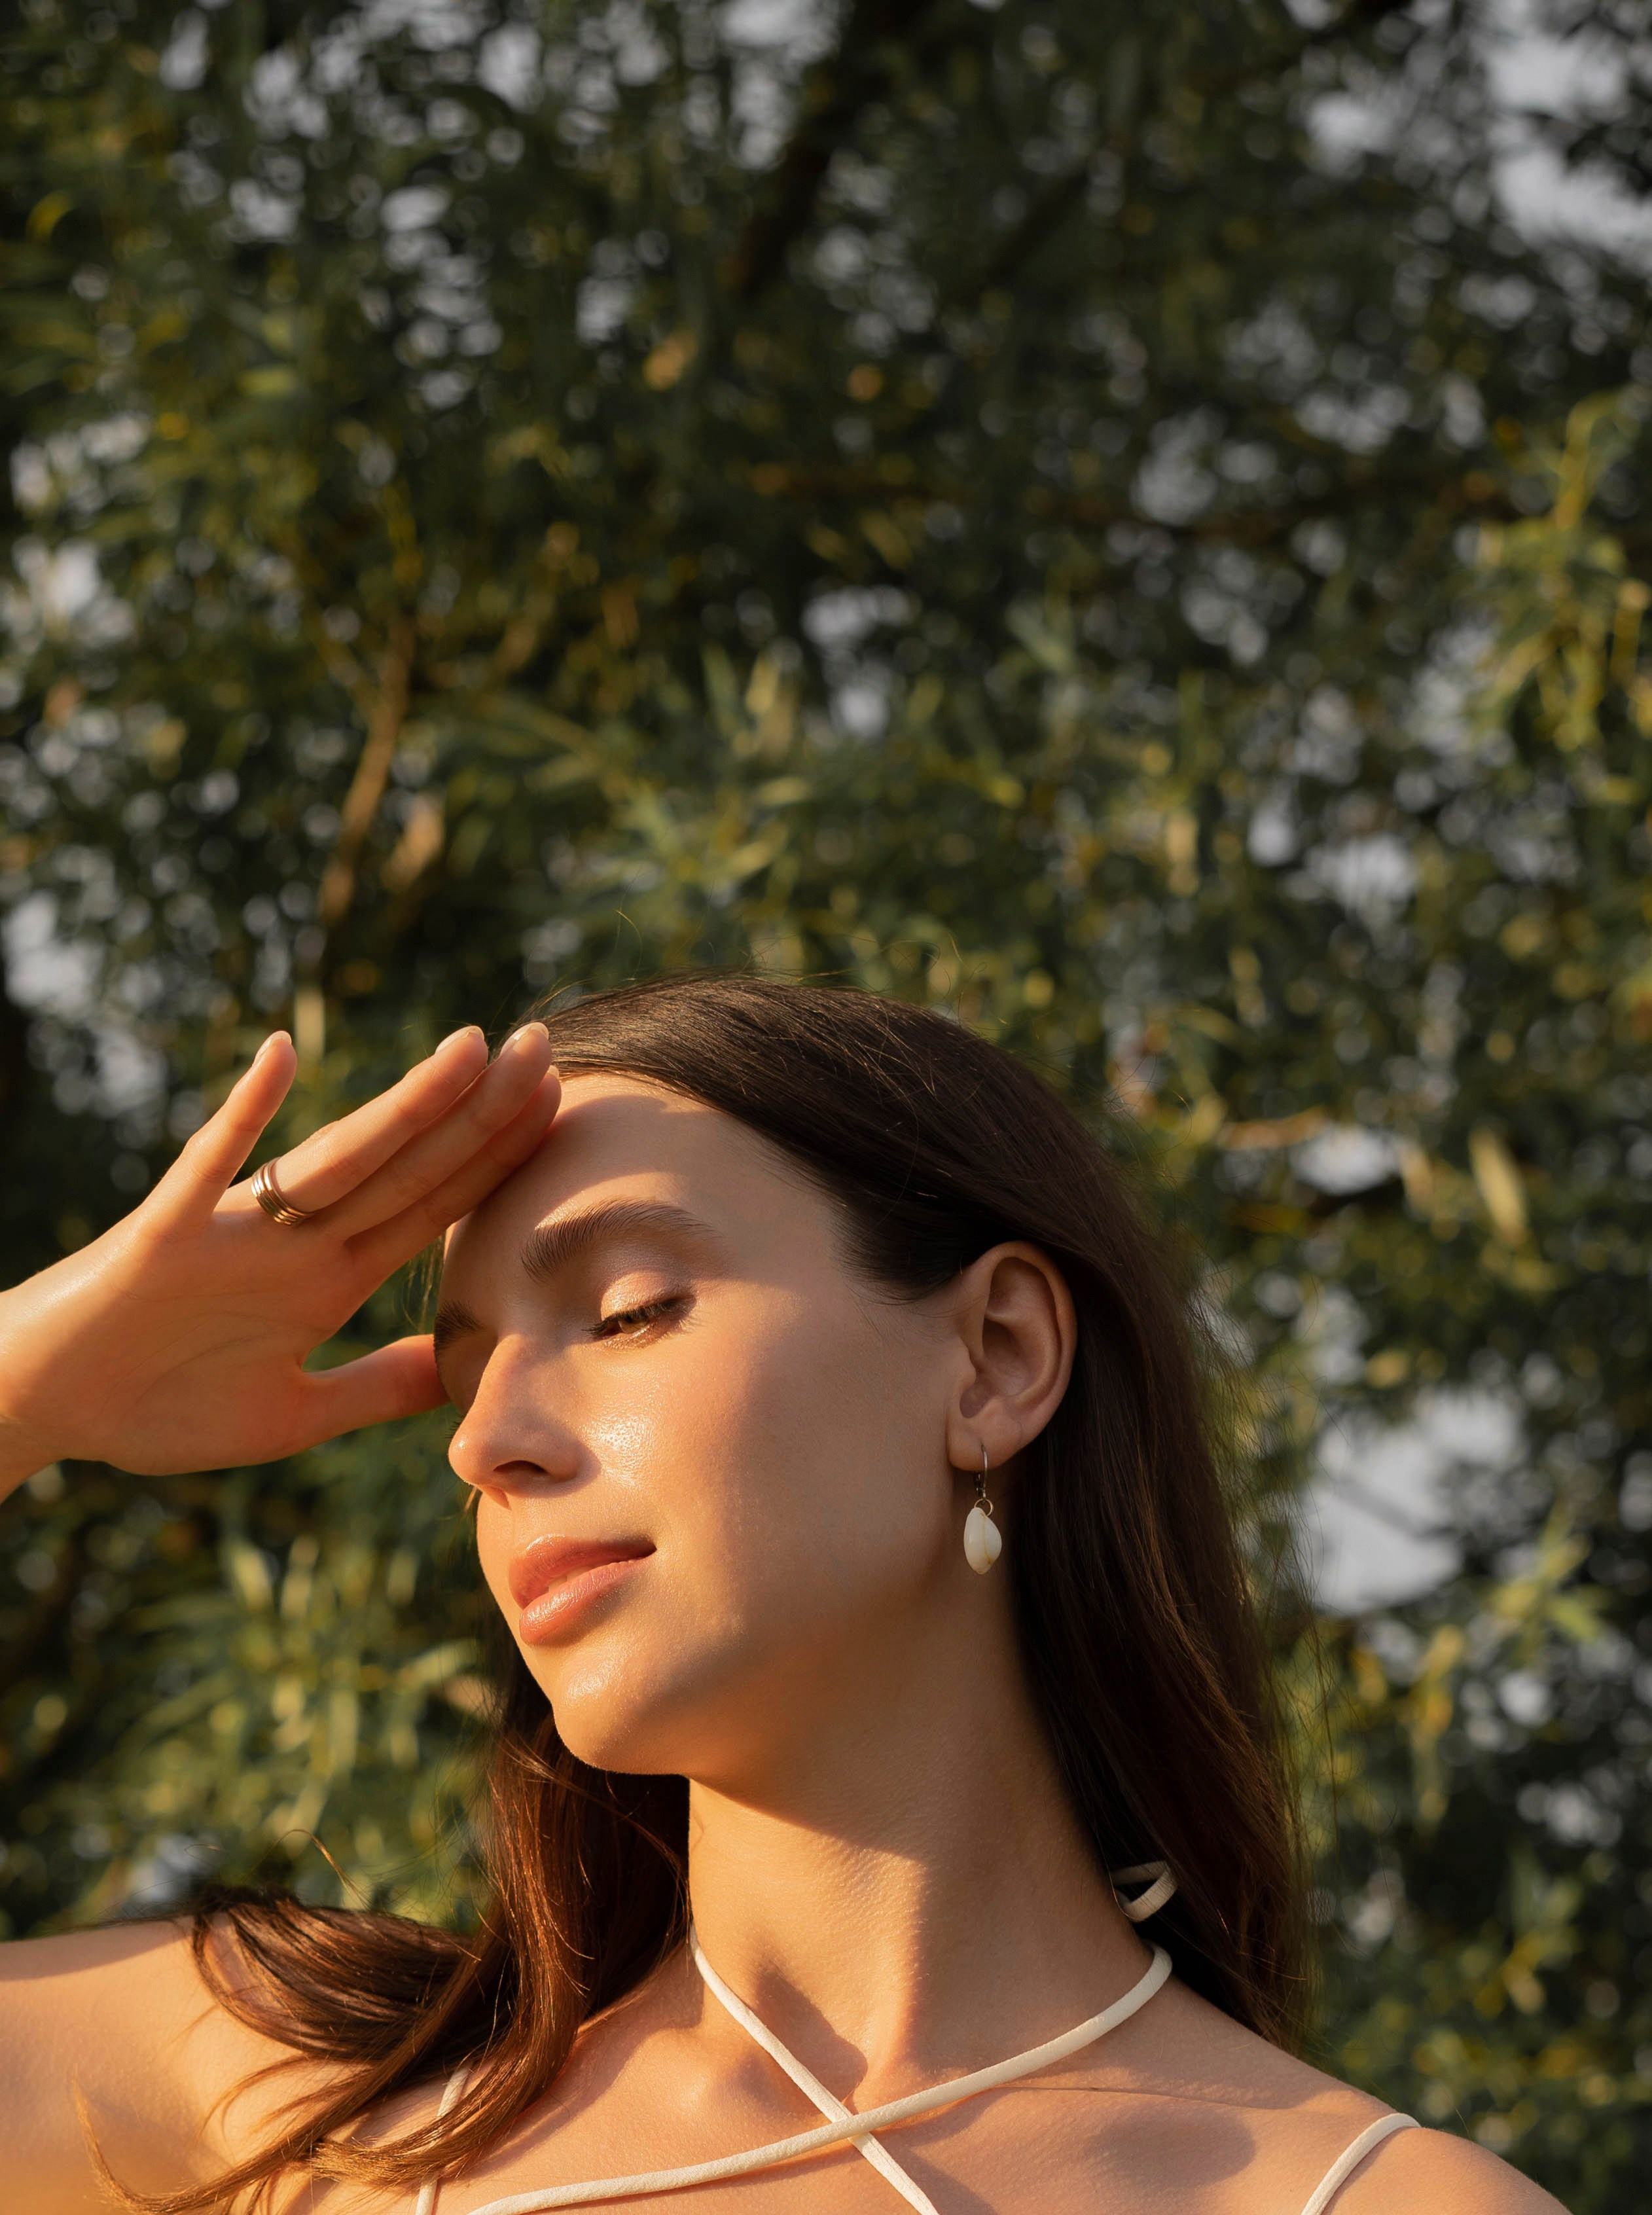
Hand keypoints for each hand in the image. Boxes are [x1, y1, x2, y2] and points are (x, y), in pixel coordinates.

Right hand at [0, 1024, 558, 1488]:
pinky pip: (208, 1166)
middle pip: (407, 1168)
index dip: (497, 1161)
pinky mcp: (167, 1235)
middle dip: (478, 1113)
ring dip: (402, 1108)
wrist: (49, 1408)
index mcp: (329, 1280)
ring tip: (468, 1051)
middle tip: (545, 1046)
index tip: (559, 1107)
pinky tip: (280, 1057)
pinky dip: (243, 1115)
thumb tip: (460, 1372)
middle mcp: (295, 1242)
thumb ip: (374, 1387)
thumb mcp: (293, 1416)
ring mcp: (235, 1232)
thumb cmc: (159, 1407)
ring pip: (338, 1159)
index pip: (432, 1206)